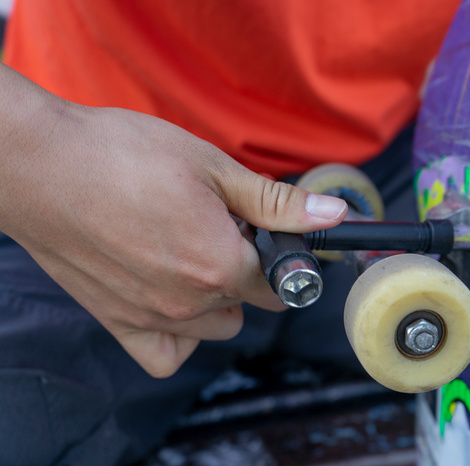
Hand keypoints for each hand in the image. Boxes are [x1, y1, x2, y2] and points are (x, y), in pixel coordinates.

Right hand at [1, 100, 346, 377]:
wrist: (40, 165)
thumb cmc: (122, 156)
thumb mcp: (213, 167)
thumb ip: (277, 202)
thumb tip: (333, 216)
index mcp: (223, 264)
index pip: (284, 281)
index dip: (283, 253)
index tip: (268, 231)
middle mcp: (192, 302)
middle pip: (251, 302)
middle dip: (249, 269)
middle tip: (220, 227)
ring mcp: (154, 319)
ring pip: (218, 326)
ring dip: (219, 298)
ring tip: (191, 253)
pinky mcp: (118, 322)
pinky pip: (166, 355)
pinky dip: (180, 336)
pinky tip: (172, 297)